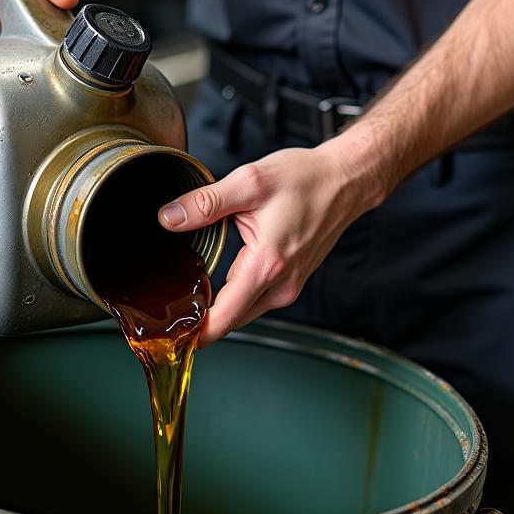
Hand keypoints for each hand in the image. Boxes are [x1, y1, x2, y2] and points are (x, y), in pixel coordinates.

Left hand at [158, 144, 384, 346]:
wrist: (345, 180)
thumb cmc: (305, 179)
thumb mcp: (248, 182)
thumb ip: (205, 204)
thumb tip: (168, 219)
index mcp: (266, 265)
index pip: (224, 318)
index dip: (195, 332)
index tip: (173, 333)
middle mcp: (281, 284)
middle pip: (231, 319)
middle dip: (202, 319)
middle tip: (171, 308)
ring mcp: (290, 286)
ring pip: (244, 310)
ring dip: (221, 305)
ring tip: (192, 290)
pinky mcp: (293, 281)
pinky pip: (258, 298)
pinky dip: (238, 293)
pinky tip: (224, 275)